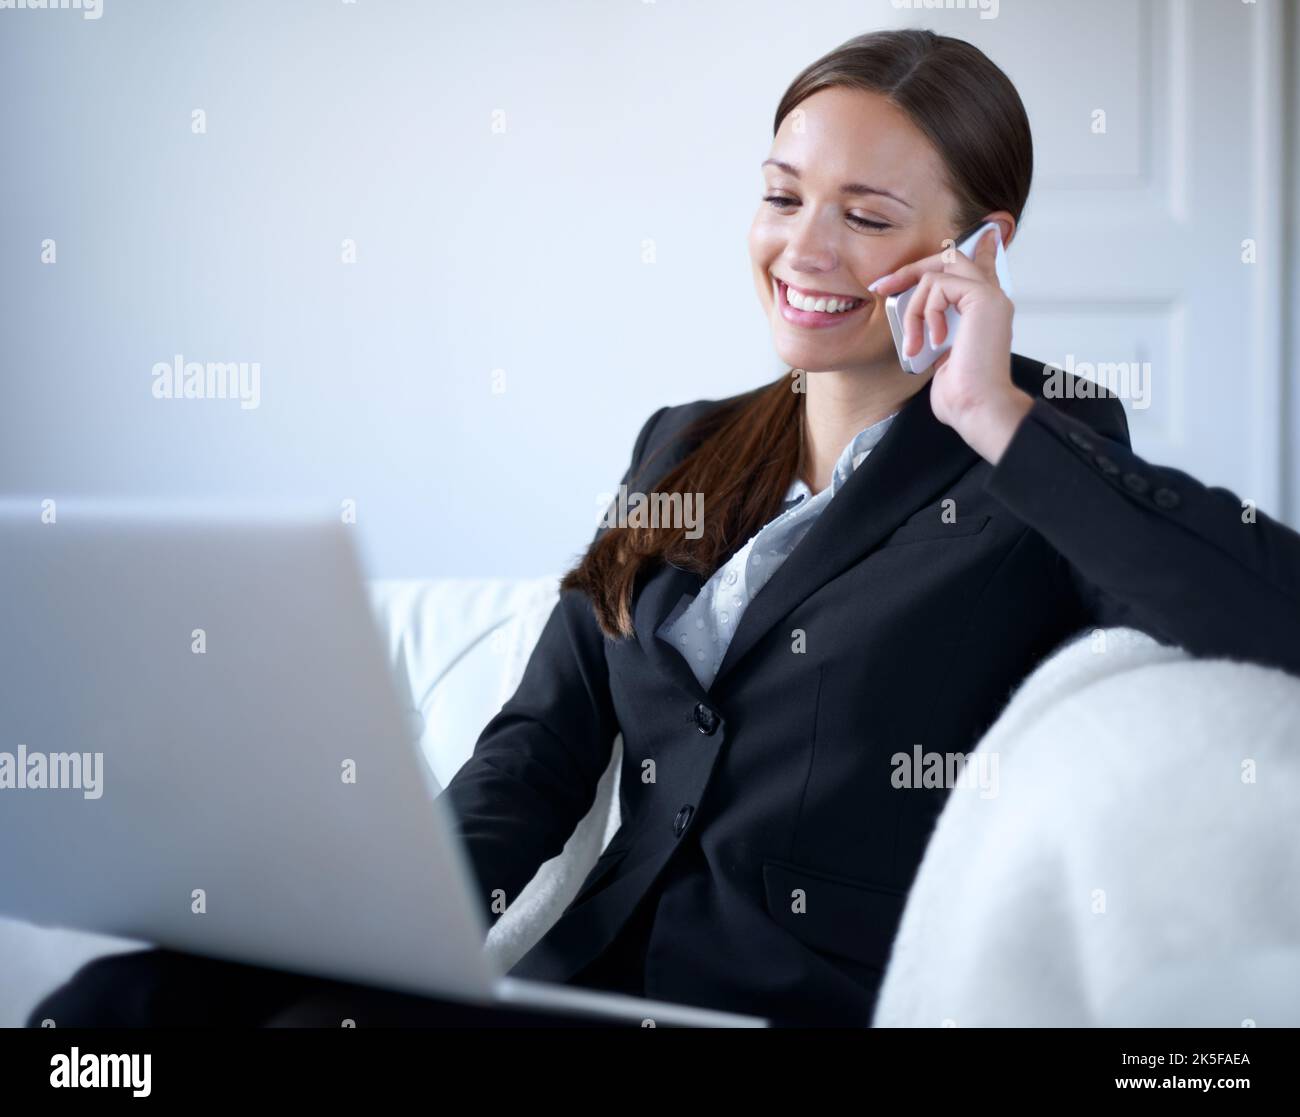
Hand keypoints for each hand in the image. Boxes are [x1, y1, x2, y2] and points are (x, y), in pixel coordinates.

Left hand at [868, 227, 1033, 463]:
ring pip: (938, 270)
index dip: (973, 248)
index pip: (981, 265)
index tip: (970, 238)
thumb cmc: (961, 392)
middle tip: (882, 287)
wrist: (977, 407)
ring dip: (914, 308)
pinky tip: (934, 341)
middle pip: (950, 256)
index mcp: (985, 310)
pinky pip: (939, 285)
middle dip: (912, 269)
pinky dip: (926, 312)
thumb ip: (936, 329)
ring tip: (915, 342)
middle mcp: (992, 298)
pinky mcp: (984, 298)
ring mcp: (990, 296)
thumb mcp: (940, 354)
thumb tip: (916, 322)